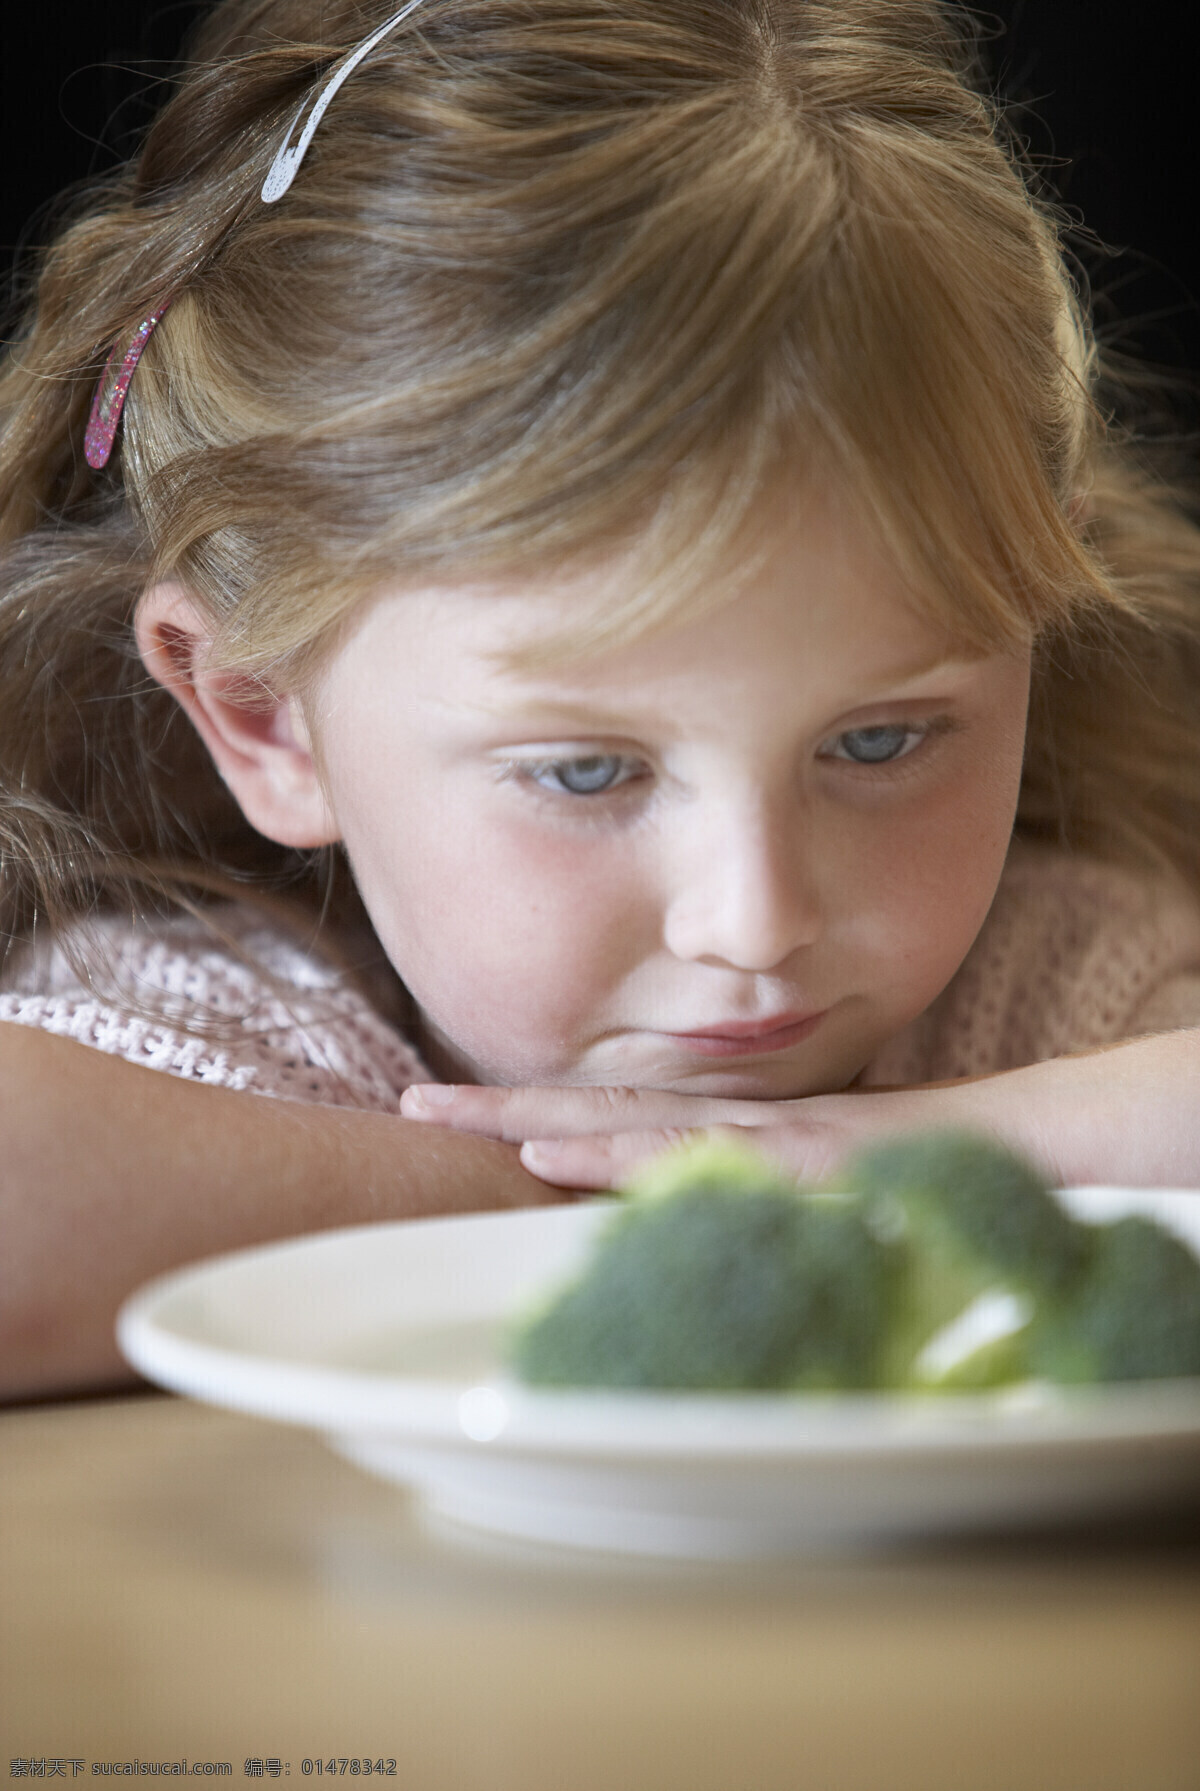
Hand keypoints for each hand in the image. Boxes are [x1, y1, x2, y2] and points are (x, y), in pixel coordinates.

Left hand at [399, 1029, 1199, 1191]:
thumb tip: (690, 1222)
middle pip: (602, 1110)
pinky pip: (708, 1154)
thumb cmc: (933, 1172)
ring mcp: (775, 1135)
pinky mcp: (812, 1155)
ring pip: (637, 1123)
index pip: (619, 1121)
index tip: (447, 1110)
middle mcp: (744, 1125)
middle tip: (403, 1102)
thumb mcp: (830, 1188)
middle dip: (501, 1107)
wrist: (1040, 1142)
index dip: (533, 1113)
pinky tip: (560, 1152)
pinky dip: (629, 1153)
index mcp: (739, 1136)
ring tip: (449, 1113)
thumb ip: (764, 1195)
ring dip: (538, 1119)